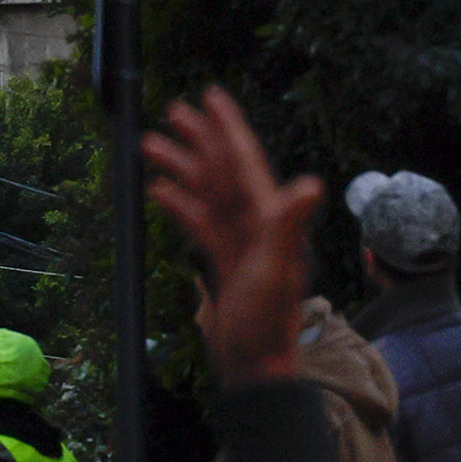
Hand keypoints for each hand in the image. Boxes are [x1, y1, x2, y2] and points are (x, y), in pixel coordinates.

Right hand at [140, 88, 326, 390]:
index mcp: (271, 219)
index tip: (211, 96)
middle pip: (223, 170)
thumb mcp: (276, 269)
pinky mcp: (222, 259)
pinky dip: (179, 204)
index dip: (228, 127)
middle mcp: (257, 223)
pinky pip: (199, 222)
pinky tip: (158, 191)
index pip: (246, 162)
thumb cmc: (267, 321)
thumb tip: (310, 184)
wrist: (255, 365)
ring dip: (181, 168)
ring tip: (149, 146)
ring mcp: (238, 241)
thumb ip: (287, 225)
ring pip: (206, 193)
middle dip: (200, 139)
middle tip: (172, 111)